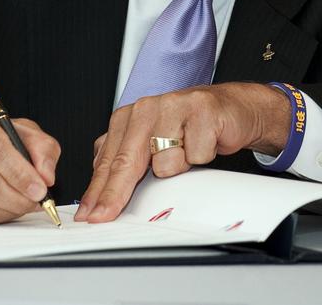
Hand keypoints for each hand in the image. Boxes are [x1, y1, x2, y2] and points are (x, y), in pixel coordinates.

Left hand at [75, 82, 289, 222]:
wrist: (232, 108)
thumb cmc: (190, 126)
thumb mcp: (153, 141)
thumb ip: (126, 159)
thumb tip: (101, 194)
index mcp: (130, 116)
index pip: (109, 159)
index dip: (97, 190)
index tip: (89, 214)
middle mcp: (147, 108)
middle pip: (126, 160)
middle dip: (114, 194)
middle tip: (104, 216)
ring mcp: (173, 106)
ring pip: (164, 162)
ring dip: (178, 167)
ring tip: (186, 150)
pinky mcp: (201, 110)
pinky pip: (195, 154)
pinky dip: (202, 155)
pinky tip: (204, 141)